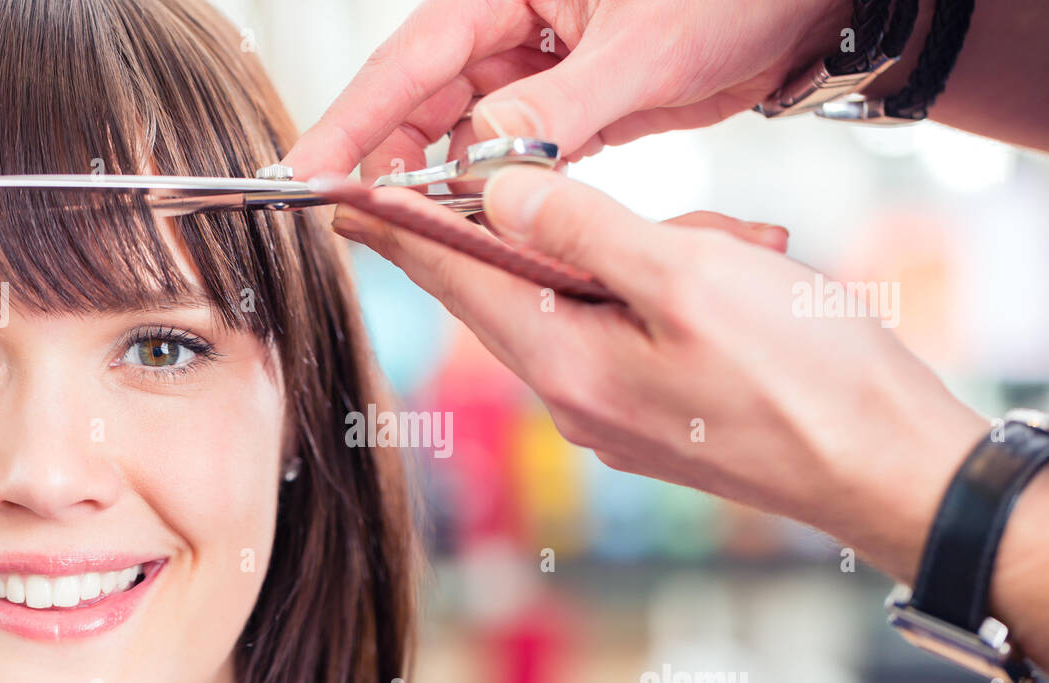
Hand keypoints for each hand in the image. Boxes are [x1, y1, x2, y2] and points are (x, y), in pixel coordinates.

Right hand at [281, 0, 851, 181]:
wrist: (806, 5)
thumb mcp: (644, 48)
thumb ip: (560, 107)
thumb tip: (482, 161)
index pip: (414, 55)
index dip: (355, 116)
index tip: (306, 168)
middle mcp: (515, 21)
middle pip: (424, 98)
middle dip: (389, 157)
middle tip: (353, 216)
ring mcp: (542, 66)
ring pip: (465, 134)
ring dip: (443, 182)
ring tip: (415, 228)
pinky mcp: (572, 106)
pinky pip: (515, 154)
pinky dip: (498, 190)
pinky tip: (481, 221)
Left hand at [332, 166, 989, 588]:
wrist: (888, 471)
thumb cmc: (804, 379)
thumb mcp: (688, 277)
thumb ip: (584, 231)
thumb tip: (497, 200)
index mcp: (565, 364)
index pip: (455, 282)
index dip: (399, 231)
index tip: (345, 198)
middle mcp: (573, 397)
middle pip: (519, 289)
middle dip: (564, 232)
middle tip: (637, 216)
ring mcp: (613, 412)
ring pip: (588, 302)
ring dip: (646, 260)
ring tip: (739, 266)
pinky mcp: (654, 413)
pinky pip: (628, 331)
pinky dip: (669, 293)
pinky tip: (733, 288)